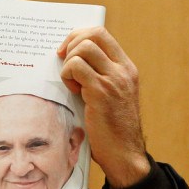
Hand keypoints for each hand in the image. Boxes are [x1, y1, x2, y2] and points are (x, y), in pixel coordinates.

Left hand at [57, 27, 149, 188]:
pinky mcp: (101, 92)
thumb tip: (70, 60)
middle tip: (63, 63)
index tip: (66, 51)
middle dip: (70, 44)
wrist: (124, 154)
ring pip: (83, 48)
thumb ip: (98, 76)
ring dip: (69, 63)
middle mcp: (122, 70)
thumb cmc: (110, 128)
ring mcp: (113, 80)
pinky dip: (67, 76)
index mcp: (126, 68)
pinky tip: (74, 92)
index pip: (101, 34)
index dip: (78, 36)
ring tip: (72, 83)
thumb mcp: (110, 95)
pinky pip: (75, 67)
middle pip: (92, 34)